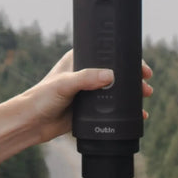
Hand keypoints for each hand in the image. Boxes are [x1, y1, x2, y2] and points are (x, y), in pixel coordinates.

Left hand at [0, 51, 153, 164]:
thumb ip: (86, 78)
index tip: (141, 66)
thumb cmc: (41, 97)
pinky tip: (138, 116)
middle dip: (134, 78)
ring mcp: (89, 92)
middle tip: (146, 85)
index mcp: (80, 59)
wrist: (31, 123)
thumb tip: (111, 75)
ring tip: (145, 99)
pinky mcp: (90, 109)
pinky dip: (126, 111)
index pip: (108, 54)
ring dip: (133, 95)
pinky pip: (112, 109)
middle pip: (117, 72)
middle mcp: (87, 73)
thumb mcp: (64, 85)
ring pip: (117, 91)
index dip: (127, 59)